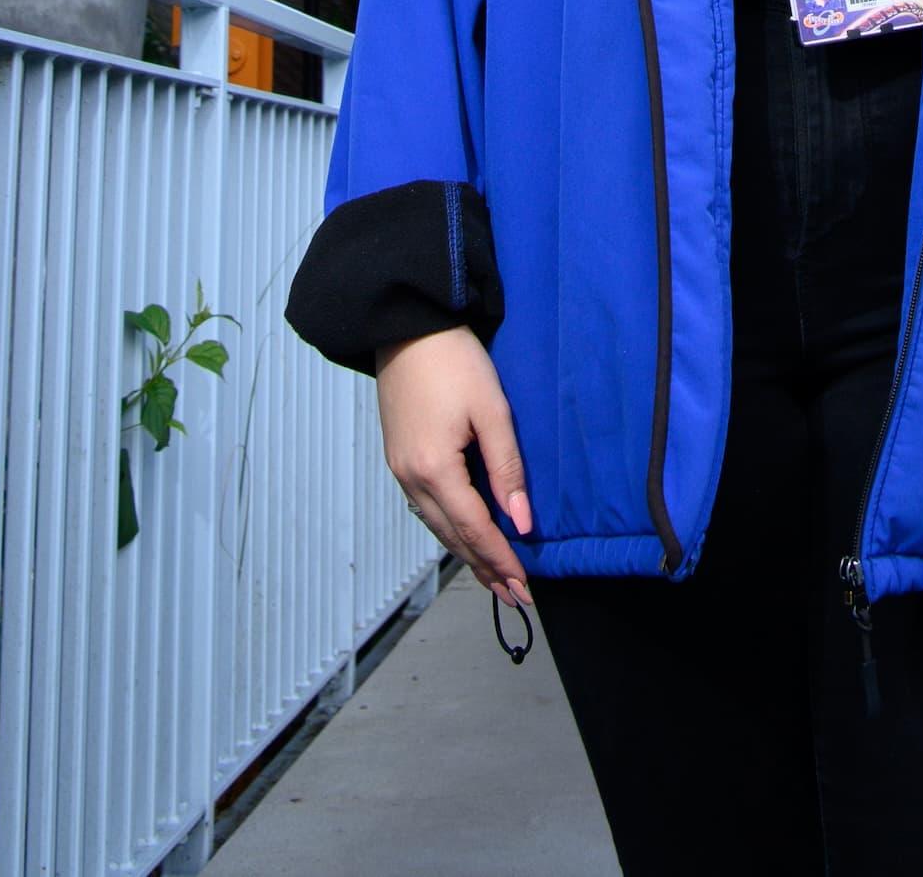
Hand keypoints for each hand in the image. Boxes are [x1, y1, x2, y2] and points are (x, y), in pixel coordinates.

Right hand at [375, 325, 533, 611]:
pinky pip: (425, 508)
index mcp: (435, 470)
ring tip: (492, 577)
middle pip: (453, 537)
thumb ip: (507, 469)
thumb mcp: (491, 410)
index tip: (524, 586)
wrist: (406, 325)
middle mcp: (411, 479)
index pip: (475, 530)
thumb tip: (521, 521)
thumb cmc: (453, 360)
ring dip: (466, 553)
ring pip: (436, 526)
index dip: (501, 560)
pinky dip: (449, 529)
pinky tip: (462, 534)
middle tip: (514, 597)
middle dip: (484, 568)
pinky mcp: (398, 457)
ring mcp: (400, 469)